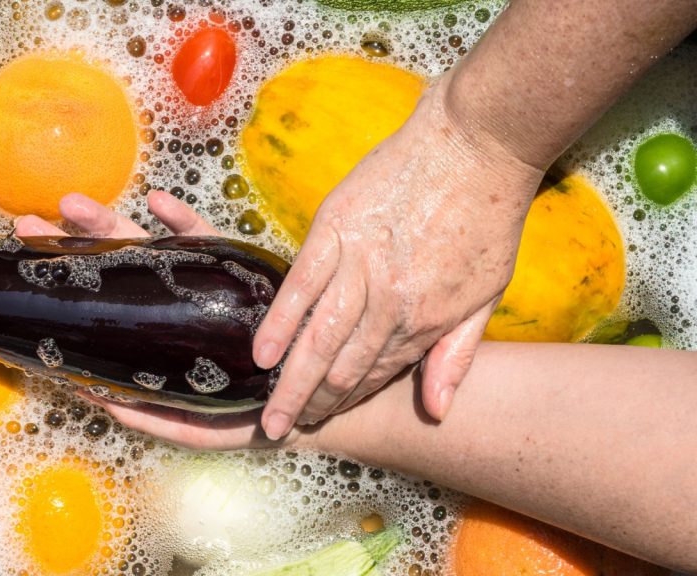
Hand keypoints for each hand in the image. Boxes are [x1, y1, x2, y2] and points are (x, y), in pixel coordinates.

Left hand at [20, 191, 304, 449]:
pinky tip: (158, 203)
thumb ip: (154, 419)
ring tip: (73, 205)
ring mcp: (199, 277)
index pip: (103, 298)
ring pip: (148, 243)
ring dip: (112, 222)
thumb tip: (101, 402)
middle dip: (71, 238)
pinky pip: (206, 239)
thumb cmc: (246, 414)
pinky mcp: (234, 267)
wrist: (308, 402)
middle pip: (112, 261)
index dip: (66, 281)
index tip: (25, 264)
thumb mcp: (195, 426)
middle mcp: (169, 295)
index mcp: (154, 327)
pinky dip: (182, 219)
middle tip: (29, 224)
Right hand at [252, 79, 544, 438]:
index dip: (347, 404)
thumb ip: (457, 353)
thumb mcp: (488, 293)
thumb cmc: (487, 217)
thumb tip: (437, 409)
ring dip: (292, 381)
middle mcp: (391, 301)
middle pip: (342, 367)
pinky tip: (262, 353)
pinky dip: (280, 322)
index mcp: (429, 319)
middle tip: (283, 429)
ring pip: (318, 336)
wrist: (477, 144)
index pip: (378, 376)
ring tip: (270, 413)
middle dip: (311, 405)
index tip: (322, 422)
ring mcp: (360, 265)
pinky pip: (299, 285)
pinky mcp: (335, 230)